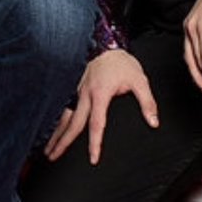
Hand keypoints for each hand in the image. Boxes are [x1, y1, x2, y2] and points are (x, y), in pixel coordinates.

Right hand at [45, 48, 158, 164]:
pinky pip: (63, 106)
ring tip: (47, 148)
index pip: (97, 124)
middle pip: (72, 123)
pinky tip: (51, 129)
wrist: (106, 43)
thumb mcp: (139, 80)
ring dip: (55, 132)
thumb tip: (154, 122)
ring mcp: (76, 90)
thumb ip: (147, 102)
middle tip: (52, 156)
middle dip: (62, 141)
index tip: (93, 159)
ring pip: (63, 115)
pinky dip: (55, 120)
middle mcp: (85, 94)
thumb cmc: (122, 62)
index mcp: (100, 94)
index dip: (95, 143)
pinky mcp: (74, 87)